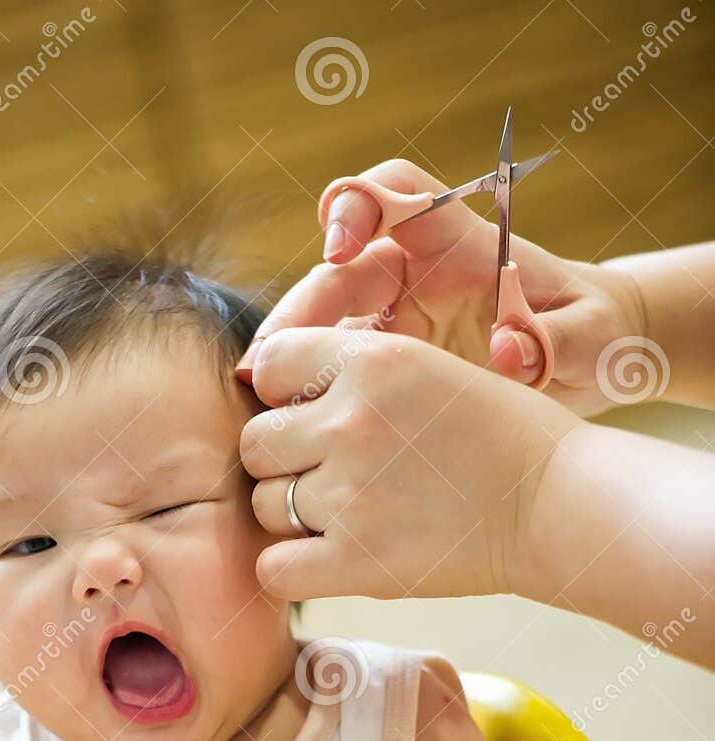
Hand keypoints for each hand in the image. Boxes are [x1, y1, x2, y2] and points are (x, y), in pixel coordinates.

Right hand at [236, 159, 644, 415]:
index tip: (337, 243)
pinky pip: (329, 375)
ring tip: (264, 399)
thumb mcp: (593, 337)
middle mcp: (413, 273)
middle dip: (299, 308)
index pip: (398, 194)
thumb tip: (509, 351)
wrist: (584, 365)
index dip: (359, 204)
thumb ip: (557, 341)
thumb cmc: (592, 334)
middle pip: (338, 271)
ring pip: (320, 327)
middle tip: (269, 359)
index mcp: (460, 242)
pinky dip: (305, 397)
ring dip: (288, 359)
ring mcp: (390, 322)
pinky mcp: (378, 368)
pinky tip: (288, 429)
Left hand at [239, 325, 578, 603]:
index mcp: (371, 360)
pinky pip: (274, 568)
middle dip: (284, 460)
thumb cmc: (501, 436)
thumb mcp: (427, 367)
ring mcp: (349, 494)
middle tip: (333, 474)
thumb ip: (352, 373)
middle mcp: (350, 422)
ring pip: (263, 505)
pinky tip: (328, 559)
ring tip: (349, 514)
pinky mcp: (357, 561)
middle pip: (255, 443)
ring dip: (292, 514)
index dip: (281, 395)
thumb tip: (264, 385)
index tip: (313, 417)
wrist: (557, 502)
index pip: (267, 365)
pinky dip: (291, 568)